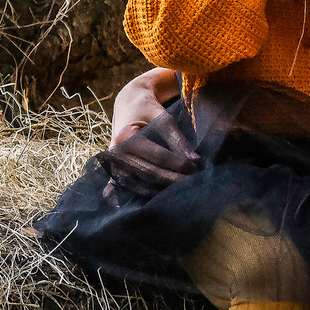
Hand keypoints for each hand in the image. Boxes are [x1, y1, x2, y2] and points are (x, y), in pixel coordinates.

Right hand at [103, 67, 195, 189]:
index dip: (177, 163)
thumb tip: (195, 161)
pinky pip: (129, 189)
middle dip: (172, 180)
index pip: (156, 155)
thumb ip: (177, 139)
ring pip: (139, 185)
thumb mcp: (163, 118)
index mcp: (126, 137)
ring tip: (181, 194)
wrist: (127, 107)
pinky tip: (157, 202)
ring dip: (160, 191)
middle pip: (147, 173)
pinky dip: (143, 196)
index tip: (196, 170)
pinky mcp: (114, 174)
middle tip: (193, 186)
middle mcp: (115, 154)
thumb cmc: (147, 111)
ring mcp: (112, 166)